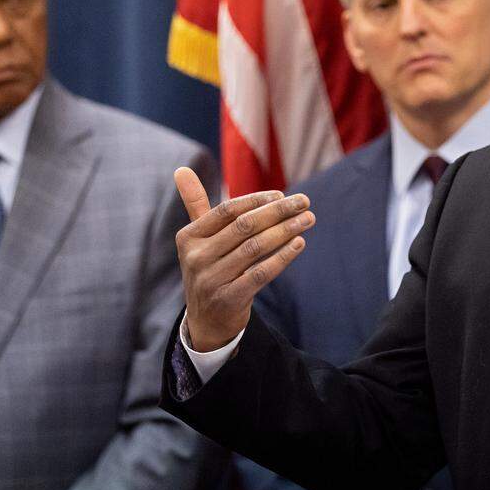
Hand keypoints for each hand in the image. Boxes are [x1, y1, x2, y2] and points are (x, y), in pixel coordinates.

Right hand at [174, 167, 315, 351]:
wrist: (206, 320)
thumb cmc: (209, 268)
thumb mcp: (197, 239)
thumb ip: (194, 204)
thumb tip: (181, 169)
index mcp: (189, 237)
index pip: (226, 210)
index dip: (256, 200)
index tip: (281, 194)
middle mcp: (196, 258)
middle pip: (244, 227)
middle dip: (278, 212)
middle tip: (304, 201)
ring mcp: (211, 280)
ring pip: (255, 248)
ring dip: (285, 231)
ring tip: (308, 219)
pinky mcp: (229, 300)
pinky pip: (260, 274)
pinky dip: (282, 257)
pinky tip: (299, 244)